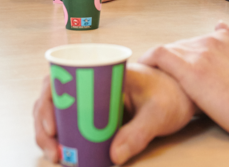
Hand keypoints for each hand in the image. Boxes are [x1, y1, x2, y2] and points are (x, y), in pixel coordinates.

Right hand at [33, 63, 195, 164]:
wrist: (185, 94)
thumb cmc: (173, 95)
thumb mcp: (159, 114)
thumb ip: (138, 133)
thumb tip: (113, 156)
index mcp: (103, 72)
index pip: (62, 77)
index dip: (48, 101)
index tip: (53, 129)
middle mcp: (91, 81)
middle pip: (52, 96)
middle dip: (43, 125)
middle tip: (53, 151)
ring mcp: (91, 97)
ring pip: (57, 110)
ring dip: (48, 133)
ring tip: (57, 156)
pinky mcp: (95, 112)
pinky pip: (69, 121)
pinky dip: (61, 137)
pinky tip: (64, 153)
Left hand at [140, 22, 228, 144]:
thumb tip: (222, 27)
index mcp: (228, 38)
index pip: (195, 43)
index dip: (184, 57)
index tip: (177, 73)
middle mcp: (212, 39)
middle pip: (180, 46)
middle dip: (170, 63)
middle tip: (160, 81)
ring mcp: (201, 52)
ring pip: (168, 50)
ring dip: (157, 65)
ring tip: (147, 80)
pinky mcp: (190, 69)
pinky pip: (159, 56)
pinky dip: (148, 62)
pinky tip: (142, 74)